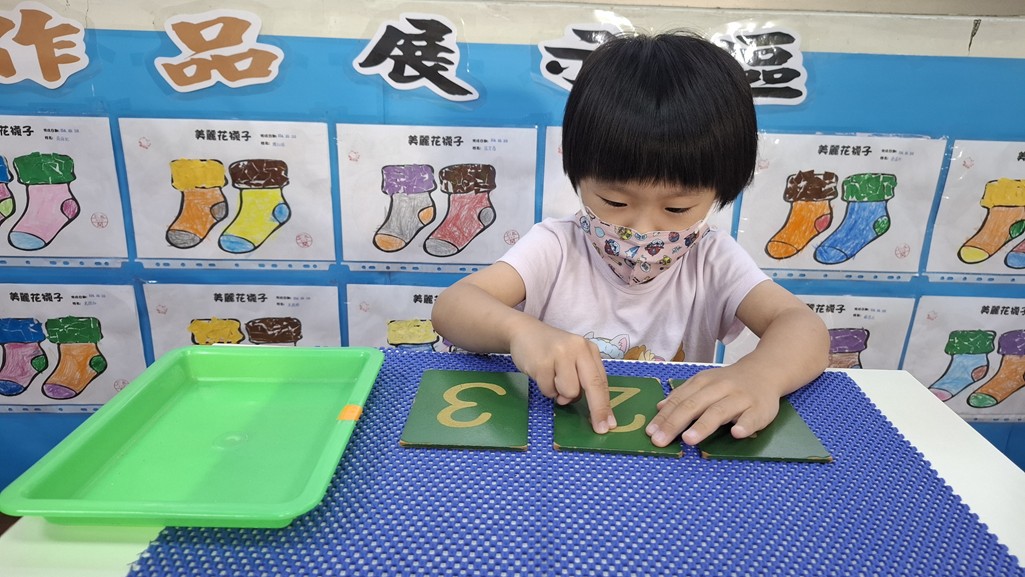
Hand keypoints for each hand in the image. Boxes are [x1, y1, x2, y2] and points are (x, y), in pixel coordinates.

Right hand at [509, 323, 615, 433]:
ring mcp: (559, 354)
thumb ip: (582, 379)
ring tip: (552, 378)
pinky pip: (549, 391)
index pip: (601, 381)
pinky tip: (541, 374)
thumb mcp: (573, 359)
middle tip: (599, 428)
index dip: (605, 405)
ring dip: (560, 394)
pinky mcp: (542, 363)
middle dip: (597, 410)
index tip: (609, 424)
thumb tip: (587, 407)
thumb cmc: (552, 350)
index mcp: (589, 349)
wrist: (524, 332)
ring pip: (569, 392)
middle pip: (592, 385)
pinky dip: (546, 389)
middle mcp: (577, 349)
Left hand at [645, 366, 779, 446]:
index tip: (650, 433)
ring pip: (720, 411)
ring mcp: (740, 398)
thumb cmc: (730, 382)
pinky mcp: (760, 408)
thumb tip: (659, 408)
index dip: (664, 417)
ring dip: (703, 425)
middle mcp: (720, 388)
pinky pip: (752, 417)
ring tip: (689, 439)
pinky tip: (737, 433)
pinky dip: (745, 425)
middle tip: (660, 440)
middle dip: (675, 423)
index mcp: (703, 382)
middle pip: (694, 405)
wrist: (766, 371)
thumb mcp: (704, 383)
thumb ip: (683, 395)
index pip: (680, 400)